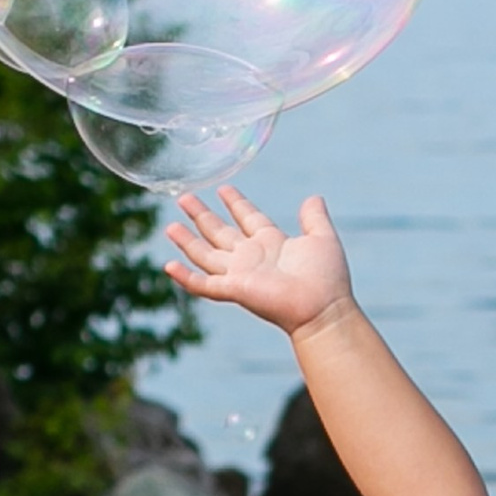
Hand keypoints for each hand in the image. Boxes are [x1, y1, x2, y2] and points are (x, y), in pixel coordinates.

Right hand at [163, 185, 352, 335]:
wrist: (323, 307)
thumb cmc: (327, 277)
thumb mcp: (322, 237)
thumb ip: (315, 217)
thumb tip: (314, 197)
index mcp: (271, 242)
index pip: (248, 218)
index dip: (236, 203)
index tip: (224, 188)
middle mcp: (251, 257)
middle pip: (220, 232)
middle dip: (202, 215)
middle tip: (184, 197)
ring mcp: (240, 274)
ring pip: (206, 254)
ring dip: (187, 241)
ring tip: (170, 225)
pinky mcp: (233, 289)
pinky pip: (203, 284)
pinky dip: (185, 277)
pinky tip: (168, 266)